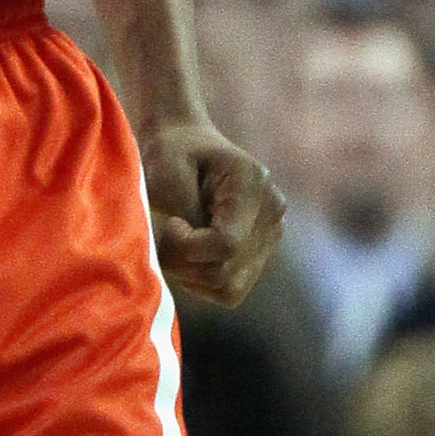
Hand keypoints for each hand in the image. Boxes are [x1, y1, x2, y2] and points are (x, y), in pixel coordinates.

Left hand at [141, 120, 283, 308]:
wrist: (186, 144)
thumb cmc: (171, 152)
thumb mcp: (166, 170)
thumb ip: (182, 211)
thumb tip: (187, 251)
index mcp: (253, 185)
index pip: (227, 244)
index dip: (187, 247)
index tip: (169, 223)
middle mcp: (271, 214)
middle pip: (226, 272)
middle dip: (183, 263)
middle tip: (162, 236)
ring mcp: (270, 237)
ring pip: (230, 289)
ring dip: (191, 275)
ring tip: (174, 245)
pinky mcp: (259, 255)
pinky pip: (230, 291)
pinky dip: (201, 282)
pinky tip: (187, 255)